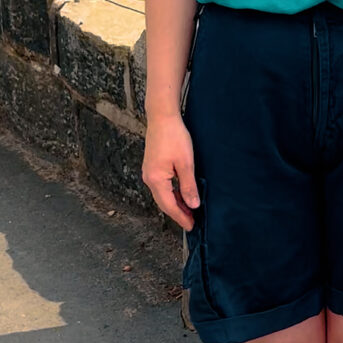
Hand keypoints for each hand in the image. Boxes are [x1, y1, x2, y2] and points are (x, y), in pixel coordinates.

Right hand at [142, 115, 200, 229]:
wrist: (162, 116)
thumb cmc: (174, 137)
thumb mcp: (185, 163)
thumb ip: (188, 185)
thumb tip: (193, 204)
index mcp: (155, 180)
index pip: (169, 205)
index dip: (181, 217)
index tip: (191, 226)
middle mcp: (149, 178)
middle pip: (164, 202)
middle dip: (178, 212)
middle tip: (192, 221)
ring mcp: (149, 172)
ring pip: (163, 194)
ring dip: (175, 203)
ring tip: (189, 210)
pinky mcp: (152, 166)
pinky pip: (162, 186)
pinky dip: (172, 193)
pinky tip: (181, 193)